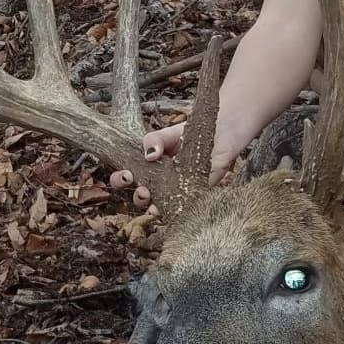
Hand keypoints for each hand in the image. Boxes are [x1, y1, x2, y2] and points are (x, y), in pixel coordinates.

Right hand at [106, 120, 246, 207]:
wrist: (222, 133)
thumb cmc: (192, 133)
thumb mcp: (168, 133)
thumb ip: (154, 139)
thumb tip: (149, 154)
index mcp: (148, 167)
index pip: (126, 177)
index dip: (120, 179)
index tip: (126, 174)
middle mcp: (159, 183)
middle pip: (138, 197)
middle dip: (132, 194)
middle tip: (136, 185)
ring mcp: (175, 193)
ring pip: (155, 208)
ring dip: (148, 205)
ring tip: (149, 193)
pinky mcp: (193, 197)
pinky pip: (179, 210)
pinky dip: (172, 209)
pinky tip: (170, 202)